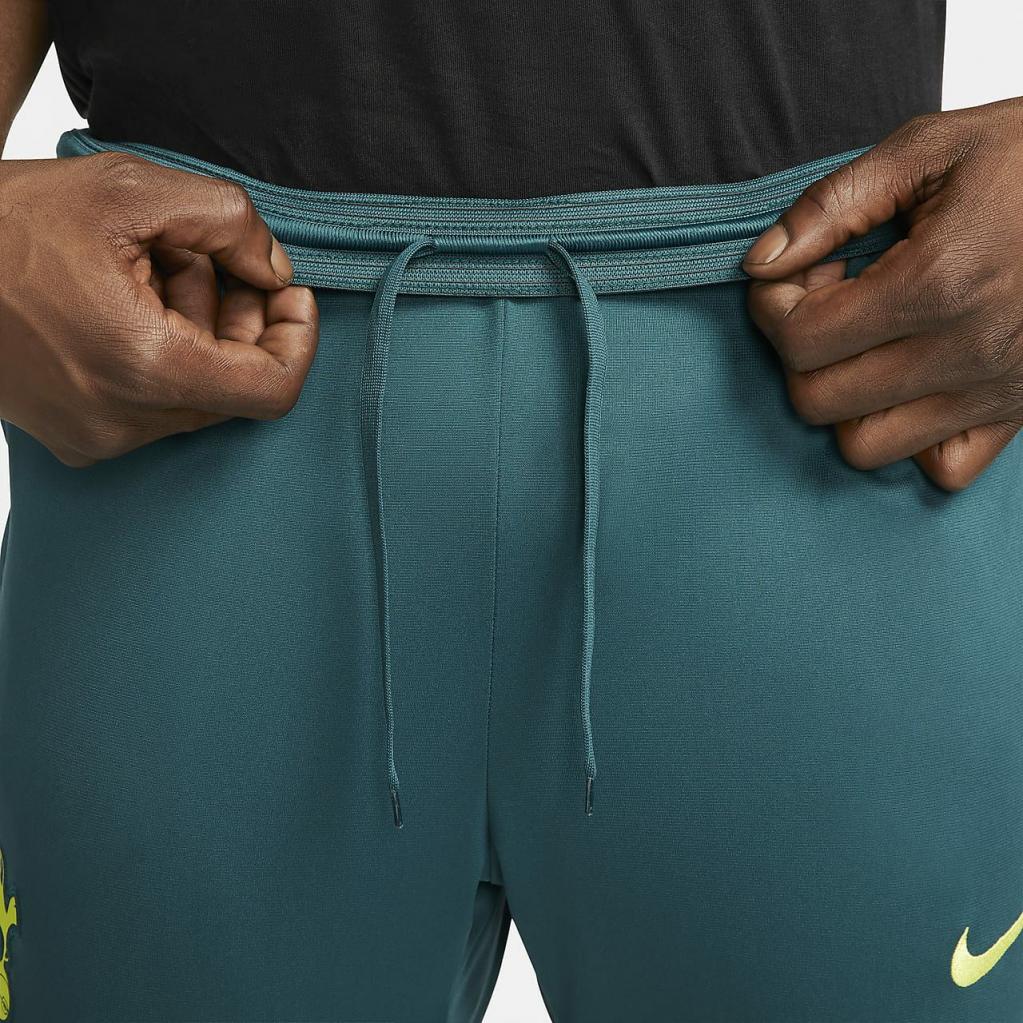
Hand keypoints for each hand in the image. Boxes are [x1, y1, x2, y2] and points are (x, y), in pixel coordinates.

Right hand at [0, 152, 317, 465]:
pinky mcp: (75, 437)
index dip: (296, 339)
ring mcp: (96, 437)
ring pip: (195, 394)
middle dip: (240, 320)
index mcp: (145, 369)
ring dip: (198, 331)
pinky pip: (152, 404)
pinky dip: (163, 355)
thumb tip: (276, 270)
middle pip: (234, 386)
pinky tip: (128, 301)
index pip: (273, 389)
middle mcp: (123, 421)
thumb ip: (229, 222)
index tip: (289, 293)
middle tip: (214, 261)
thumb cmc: (5, 222)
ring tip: (156, 270)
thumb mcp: (129, 189)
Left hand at [743, 97, 1022, 490]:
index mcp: (936, 281)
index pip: (799, 340)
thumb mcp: (927, 150)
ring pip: (865, 446)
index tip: (796, 275)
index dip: (773, 306)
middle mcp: (966, 350)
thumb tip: (759, 263)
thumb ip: (830, 206)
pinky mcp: (1019, 412)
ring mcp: (996, 391)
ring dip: (844, 401)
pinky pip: (941, 468)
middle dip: (800, 353)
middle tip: (828, 304)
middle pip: (818, 400)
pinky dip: (911, 439)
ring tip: (865, 345)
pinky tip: (911, 384)